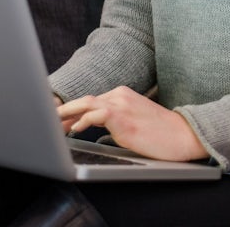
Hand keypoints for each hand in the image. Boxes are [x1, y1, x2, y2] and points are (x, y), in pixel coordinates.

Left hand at [57, 86, 206, 161]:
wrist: (183, 135)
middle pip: (84, 101)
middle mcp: (119, 95)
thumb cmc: (161, 133)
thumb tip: (94, 131)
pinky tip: (73, 129)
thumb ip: (114, 121)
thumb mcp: (134, 123)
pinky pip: (95, 114)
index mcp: (122, 95)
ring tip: (51, 123)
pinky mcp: (122, 116)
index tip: (57, 121)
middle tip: (46, 120)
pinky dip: (82, 120)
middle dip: (63, 111)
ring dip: (65, 114)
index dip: (71, 112)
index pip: (90, 102)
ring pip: (85, 104)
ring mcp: (120, 104)